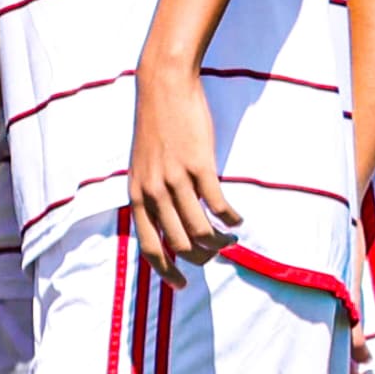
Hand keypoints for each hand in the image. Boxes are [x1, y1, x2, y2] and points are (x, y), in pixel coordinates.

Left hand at [127, 55, 241, 279]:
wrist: (163, 87)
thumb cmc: (157, 127)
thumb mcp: (143, 167)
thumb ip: (151, 195)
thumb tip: (168, 224)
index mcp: (137, 195)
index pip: (149, 247)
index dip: (166, 272)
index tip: (181, 286)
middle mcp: (153, 192)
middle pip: (180, 245)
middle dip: (201, 257)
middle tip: (216, 253)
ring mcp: (176, 180)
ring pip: (201, 231)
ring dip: (219, 241)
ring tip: (230, 238)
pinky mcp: (199, 166)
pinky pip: (218, 206)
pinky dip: (231, 218)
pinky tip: (237, 218)